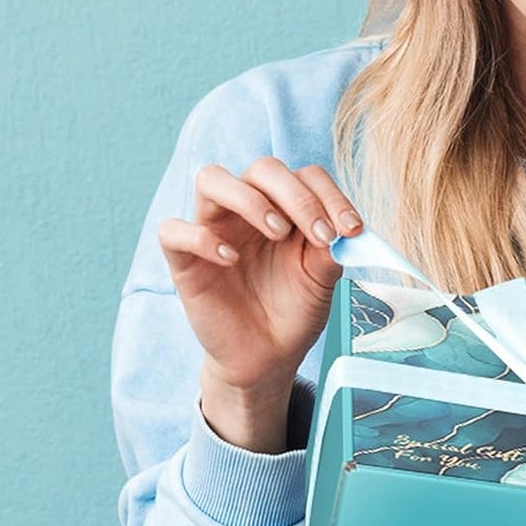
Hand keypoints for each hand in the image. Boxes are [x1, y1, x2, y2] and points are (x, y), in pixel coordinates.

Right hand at [157, 159, 360, 439]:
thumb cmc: (294, 310)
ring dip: (250, 200)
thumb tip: (342, 228)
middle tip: (320, 235)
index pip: (304, 175)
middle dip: (298, 196)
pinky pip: (173, 230)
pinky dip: (201, 238)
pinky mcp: (184, 260)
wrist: (269, 357)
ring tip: (278, 233)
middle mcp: (247, 209)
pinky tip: (231, 260)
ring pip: (211, 179)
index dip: (330, 195)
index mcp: (284, 208)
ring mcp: (213, 229)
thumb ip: (331, 249)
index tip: (352, 230)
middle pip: (263, 168)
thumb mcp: (321, 279)